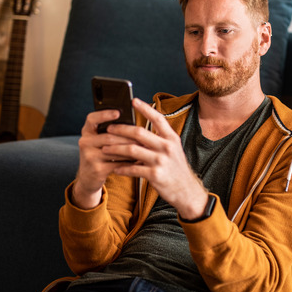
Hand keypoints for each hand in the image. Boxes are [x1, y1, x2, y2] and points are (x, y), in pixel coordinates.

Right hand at [73, 108, 135, 208]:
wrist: (89, 177)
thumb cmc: (101, 154)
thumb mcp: (101, 141)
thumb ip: (112, 132)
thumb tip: (135, 126)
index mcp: (87, 131)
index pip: (92, 119)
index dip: (104, 114)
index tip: (118, 112)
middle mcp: (85, 142)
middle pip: (109, 136)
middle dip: (128, 137)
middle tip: (143, 136)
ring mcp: (89, 156)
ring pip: (114, 150)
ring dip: (131, 149)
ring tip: (144, 147)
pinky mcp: (96, 169)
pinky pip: (117, 163)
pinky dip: (129, 162)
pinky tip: (139, 160)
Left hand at [102, 98, 208, 219]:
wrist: (186, 191)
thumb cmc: (176, 169)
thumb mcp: (174, 150)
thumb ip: (161, 139)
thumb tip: (141, 129)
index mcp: (171, 138)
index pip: (158, 118)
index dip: (145, 108)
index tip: (133, 100)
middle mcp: (167, 147)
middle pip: (139, 133)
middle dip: (121, 129)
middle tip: (109, 129)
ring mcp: (160, 161)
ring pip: (132, 150)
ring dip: (116, 149)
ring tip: (105, 148)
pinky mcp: (155, 175)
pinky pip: (133, 169)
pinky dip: (122, 168)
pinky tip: (115, 168)